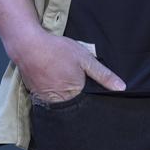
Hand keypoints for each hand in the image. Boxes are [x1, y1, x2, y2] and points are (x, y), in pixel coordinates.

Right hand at [9, 29, 124, 102]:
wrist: (28, 45)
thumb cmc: (58, 50)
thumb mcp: (85, 58)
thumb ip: (103, 74)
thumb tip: (121, 88)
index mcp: (75, 94)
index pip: (87, 103)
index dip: (89, 95)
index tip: (88, 88)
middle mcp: (60, 101)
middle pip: (73, 104)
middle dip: (75, 96)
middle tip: (71, 79)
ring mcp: (46, 98)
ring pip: (59, 102)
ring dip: (62, 94)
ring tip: (61, 78)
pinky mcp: (35, 94)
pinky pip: (47, 98)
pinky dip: (50, 91)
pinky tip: (50, 79)